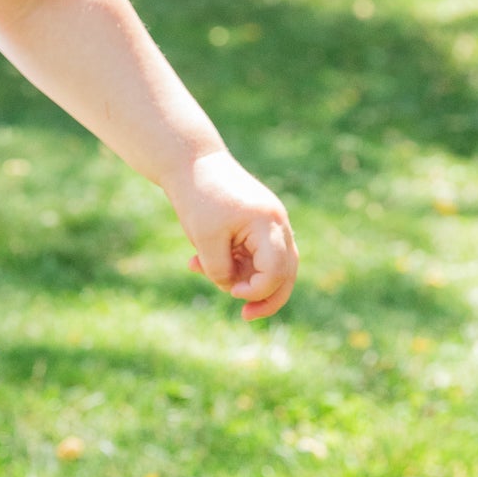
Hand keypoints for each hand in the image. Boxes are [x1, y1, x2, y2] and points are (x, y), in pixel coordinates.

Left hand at [163, 148, 297, 320]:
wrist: (190, 161)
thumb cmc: (197, 197)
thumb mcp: (204, 239)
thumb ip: (220, 270)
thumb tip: (232, 288)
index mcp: (269, 223)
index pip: (277, 270)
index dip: (258, 290)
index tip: (232, 293)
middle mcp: (277, 223)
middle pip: (287, 272)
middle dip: (267, 297)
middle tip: (245, 315)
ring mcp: (269, 223)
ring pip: (271, 265)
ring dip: (242, 278)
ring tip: (201, 270)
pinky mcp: (256, 224)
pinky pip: (253, 254)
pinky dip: (232, 264)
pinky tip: (196, 261)